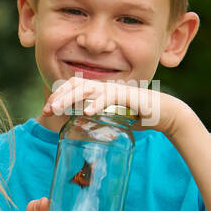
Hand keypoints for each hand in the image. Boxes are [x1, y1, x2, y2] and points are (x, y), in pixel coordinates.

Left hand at [43, 75, 196, 138]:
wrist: (164, 114)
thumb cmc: (137, 116)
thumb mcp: (111, 117)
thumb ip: (95, 118)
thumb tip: (77, 125)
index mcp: (99, 90)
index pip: (74, 87)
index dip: (58, 95)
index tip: (46, 109)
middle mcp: (106, 87)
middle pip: (76, 85)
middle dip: (59, 97)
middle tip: (46, 110)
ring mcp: (116, 89)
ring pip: (88, 88)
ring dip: (71, 99)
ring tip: (58, 109)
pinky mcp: (128, 95)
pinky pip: (110, 96)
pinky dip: (97, 103)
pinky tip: (86, 112)